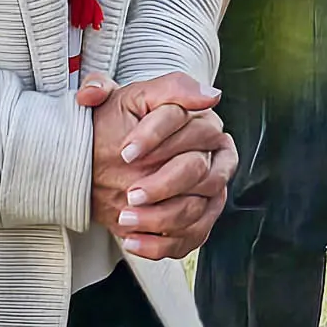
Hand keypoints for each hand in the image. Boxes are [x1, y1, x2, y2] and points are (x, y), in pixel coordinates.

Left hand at [80, 73, 235, 257]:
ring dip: (159, 217)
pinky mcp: (204, 217)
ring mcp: (212, 187)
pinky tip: (132, 240)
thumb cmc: (122, 127)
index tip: (125, 152)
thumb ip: (140, 83)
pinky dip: (161, 244)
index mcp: (197, 115)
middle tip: (129, 192)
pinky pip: (191, 236)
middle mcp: (213, 150)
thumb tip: (161, 90)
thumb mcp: (122, 100)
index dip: (154, 137)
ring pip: (195, 206)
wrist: (114, 163)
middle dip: (161, 182)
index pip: (183, 120)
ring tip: (126, 218)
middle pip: (195, 167)